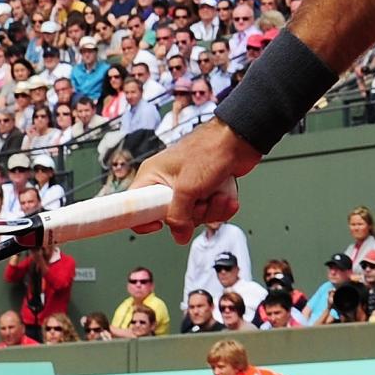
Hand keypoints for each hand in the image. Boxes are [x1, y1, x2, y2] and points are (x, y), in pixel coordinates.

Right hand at [134, 119, 259, 244]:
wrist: (240, 140)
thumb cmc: (211, 149)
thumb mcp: (187, 187)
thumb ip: (179, 216)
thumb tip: (179, 235)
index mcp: (153, 176)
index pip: (134, 205)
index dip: (144, 219)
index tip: (158, 224)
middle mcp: (167, 182)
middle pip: (171, 216)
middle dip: (192, 214)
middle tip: (199, 200)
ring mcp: (188, 187)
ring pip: (194, 216)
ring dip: (211, 209)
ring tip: (217, 193)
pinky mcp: (205, 190)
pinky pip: (210, 211)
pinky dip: (221, 206)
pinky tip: (225, 195)